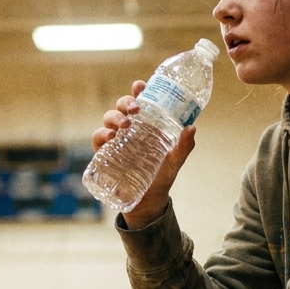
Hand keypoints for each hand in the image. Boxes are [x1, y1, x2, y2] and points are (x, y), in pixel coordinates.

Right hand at [91, 81, 198, 228]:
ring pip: (109, 118)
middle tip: (135, 108)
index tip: (140, 85)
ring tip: (124, 125)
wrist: (147, 203)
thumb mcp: (175, 161)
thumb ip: (184, 146)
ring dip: (114, 117)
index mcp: (146, 125)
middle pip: (122, 106)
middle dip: (125, 102)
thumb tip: (192, 128)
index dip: (138, 90)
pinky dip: (101, 134)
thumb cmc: (161, 177)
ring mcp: (116, 140)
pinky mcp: (104, 154)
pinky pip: (97, 138)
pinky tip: (110, 137)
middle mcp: (130, 129)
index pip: (141, 101)